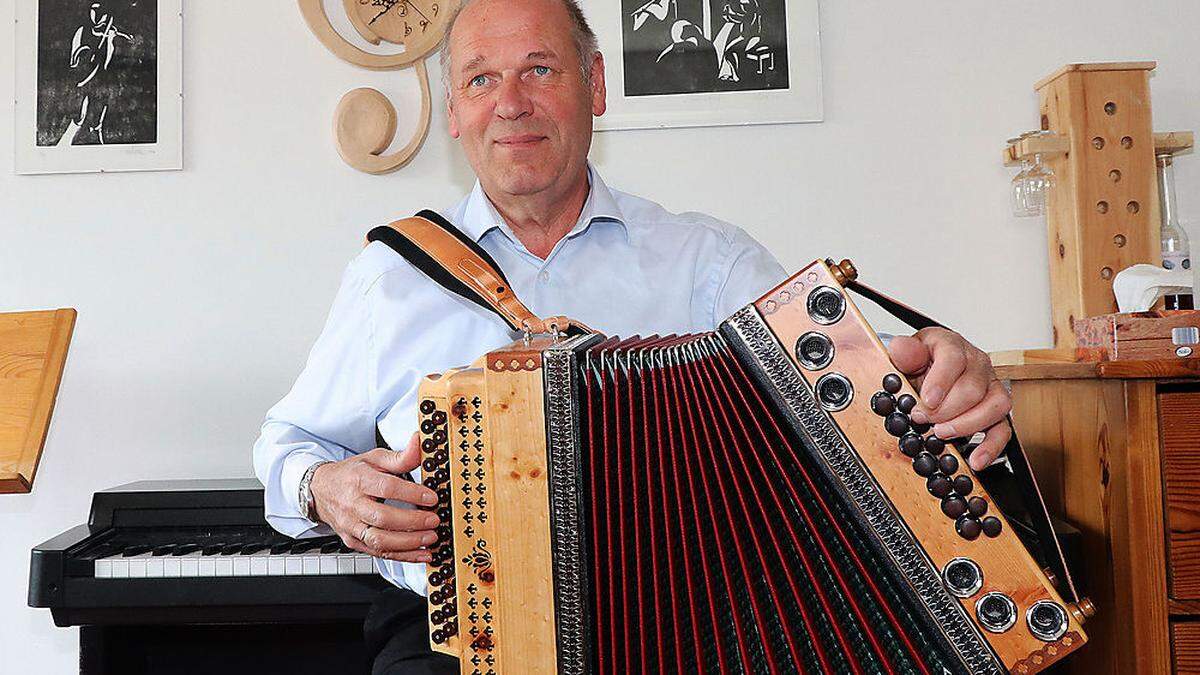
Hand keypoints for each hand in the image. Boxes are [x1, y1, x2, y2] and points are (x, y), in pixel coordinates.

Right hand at [309, 432, 439, 562]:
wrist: (320, 490)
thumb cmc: (350, 474)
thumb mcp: (374, 459)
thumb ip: (399, 456)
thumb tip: (419, 443)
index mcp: (358, 480)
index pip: (386, 488)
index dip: (411, 494)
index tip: (431, 497)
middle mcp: (352, 504)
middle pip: (382, 518)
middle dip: (412, 521)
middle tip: (433, 520)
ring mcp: (351, 526)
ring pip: (379, 540)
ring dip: (408, 543)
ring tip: (430, 538)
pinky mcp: (353, 541)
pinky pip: (378, 553)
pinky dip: (402, 556)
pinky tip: (420, 554)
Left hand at [886, 328, 1011, 470]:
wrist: (928, 370)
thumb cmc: (920, 363)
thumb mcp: (906, 354)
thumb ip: (904, 352)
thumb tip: (901, 349)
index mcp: (952, 346)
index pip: (954, 358)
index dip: (941, 381)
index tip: (926, 401)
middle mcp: (976, 364)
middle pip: (972, 388)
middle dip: (946, 409)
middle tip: (923, 419)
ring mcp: (990, 386)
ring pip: (995, 405)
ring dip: (967, 425)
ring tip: (942, 434)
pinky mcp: (995, 409)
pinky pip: (1003, 428)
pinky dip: (991, 446)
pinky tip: (976, 459)